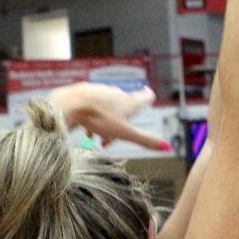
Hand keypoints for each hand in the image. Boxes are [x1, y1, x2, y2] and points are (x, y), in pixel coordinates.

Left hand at [51, 83, 170, 152]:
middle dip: (121, 123)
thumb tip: (168, 147)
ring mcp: (101, 91)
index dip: (149, 97)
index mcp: (130, 102)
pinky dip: (93, 118)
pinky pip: (93, 107)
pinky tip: (86, 129)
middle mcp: (117, 94)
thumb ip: (145, 140)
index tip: (150, 95)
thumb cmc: (99, 117)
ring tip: (96, 137)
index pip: (146, 97)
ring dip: (106, 122)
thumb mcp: (124, 133)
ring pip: (108, 108)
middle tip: (111, 140)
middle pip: (125, 107)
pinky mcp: (86, 93)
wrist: (71, 104)